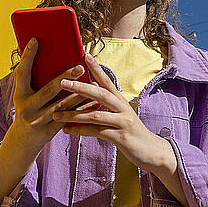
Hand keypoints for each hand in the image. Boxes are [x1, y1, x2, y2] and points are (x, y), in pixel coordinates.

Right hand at [6, 37, 90, 157]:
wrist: (23, 140)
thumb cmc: (29, 108)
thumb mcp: (26, 95)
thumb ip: (35, 79)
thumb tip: (51, 55)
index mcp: (19, 94)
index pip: (22, 72)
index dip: (27, 56)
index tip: (36, 40)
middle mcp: (26, 107)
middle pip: (48, 90)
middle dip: (65, 78)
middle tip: (80, 67)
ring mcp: (37, 121)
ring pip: (62, 106)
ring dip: (79, 95)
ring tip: (94, 83)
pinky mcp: (48, 131)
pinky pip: (68, 120)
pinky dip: (82, 110)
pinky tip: (95, 103)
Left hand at [51, 53, 169, 173]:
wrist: (151, 151)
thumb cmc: (130, 131)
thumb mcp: (120, 114)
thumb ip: (106, 105)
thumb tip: (89, 92)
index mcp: (120, 100)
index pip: (107, 80)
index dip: (97, 68)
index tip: (85, 55)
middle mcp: (122, 108)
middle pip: (100, 94)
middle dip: (80, 87)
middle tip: (62, 82)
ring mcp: (123, 122)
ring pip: (95, 115)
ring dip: (73, 114)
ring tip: (56, 114)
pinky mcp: (122, 137)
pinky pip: (97, 132)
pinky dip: (80, 131)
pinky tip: (67, 130)